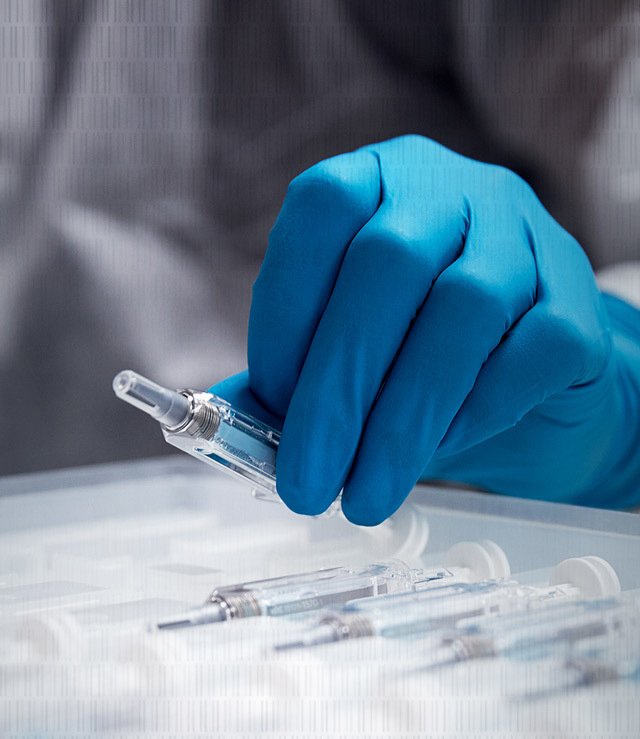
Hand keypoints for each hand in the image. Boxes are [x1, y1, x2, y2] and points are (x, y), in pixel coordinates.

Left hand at [212, 136, 639, 522]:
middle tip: (308, 482)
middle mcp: (454, 191)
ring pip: (463, 309)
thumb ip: (287, 378)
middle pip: (390, 264)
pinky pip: (533, 349)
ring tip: (365, 494)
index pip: (323, 209)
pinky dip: (476, 410)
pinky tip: (442, 451)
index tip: (271, 401)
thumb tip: (223, 416)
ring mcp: (526, 238)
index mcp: (379, 183)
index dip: (288, 305)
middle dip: (338, 389)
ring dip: (403, 419)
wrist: (527, 382)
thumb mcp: (345, 356)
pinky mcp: (578, 303)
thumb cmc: (416, 362)